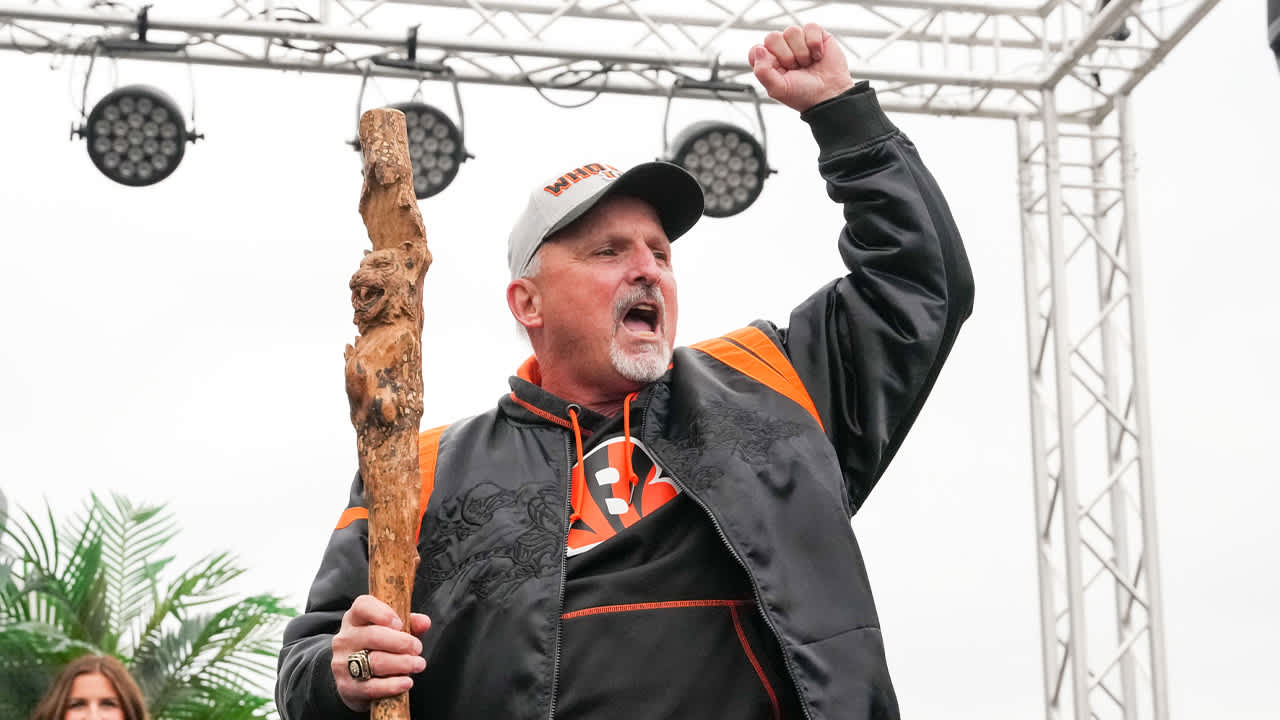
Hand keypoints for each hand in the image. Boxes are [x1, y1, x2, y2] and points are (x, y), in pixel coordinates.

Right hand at [330, 594, 431, 711]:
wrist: (351, 679)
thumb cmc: (376, 649)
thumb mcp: (391, 632)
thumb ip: (409, 624)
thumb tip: (424, 622)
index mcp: (354, 619)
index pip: (362, 606)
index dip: (382, 612)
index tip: (400, 623)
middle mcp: (345, 639)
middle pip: (373, 635)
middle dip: (401, 642)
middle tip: (418, 648)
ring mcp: (342, 663)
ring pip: (375, 661)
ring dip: (402, 663)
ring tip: (418, 664)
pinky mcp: (347, 687)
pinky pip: (372, 687)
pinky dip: (393, 685)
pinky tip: (407, 682)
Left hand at [749, 23, 855, 112]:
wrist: (829, 95)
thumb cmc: (803, 94)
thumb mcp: (778, 89)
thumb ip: (762, 72)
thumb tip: (759, 49)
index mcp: (768, 62)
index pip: (756, 50)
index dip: (767, 60)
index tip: (780, 71)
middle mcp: (781, 49)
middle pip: (772, 37)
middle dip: (786, 56)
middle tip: (796, 68)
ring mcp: (798, 41)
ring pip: (792, 31)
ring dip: (802, 52)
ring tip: (807, 63)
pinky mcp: (815, 35)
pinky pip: (810, 28)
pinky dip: (815, 44)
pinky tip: (818, 56)